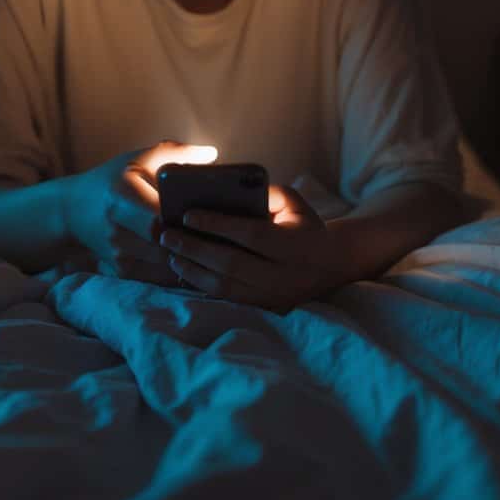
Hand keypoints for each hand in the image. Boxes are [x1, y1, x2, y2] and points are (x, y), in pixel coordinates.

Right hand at [65, 140, 217, 286]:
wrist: (71, 211)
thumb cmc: (112, 180)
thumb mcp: (137, 160)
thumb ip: (175, 153)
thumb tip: (212, 153)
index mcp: (121, 197)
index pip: (157, 217)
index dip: (184, 221)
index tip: (211, 216)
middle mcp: (116, 230)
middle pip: (164, 246)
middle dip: (194, 244)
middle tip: (225, 238)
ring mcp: (118, 255)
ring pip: (166, 266)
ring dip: (191, 260)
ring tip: (220, 251)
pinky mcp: (122, 271)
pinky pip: (160, 277)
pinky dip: (181, 270)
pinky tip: (200, 261)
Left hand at [158, 184, 345, 312]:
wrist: (332, 263)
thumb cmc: (305, 224)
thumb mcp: (294, 202)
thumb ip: (266, 193)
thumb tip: (228, 191)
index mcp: (294, 244)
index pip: (250, 234)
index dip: (217, 225)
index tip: (188, 214)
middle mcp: (284, 274)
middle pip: (232, 263)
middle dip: (195, 249)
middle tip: (168, 235)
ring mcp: (274, 295)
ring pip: (226, 286)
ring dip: (193, 270)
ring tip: (171, 253)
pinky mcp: (265, 307)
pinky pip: (228, 298)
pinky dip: (203, 284)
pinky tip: (185, 271)